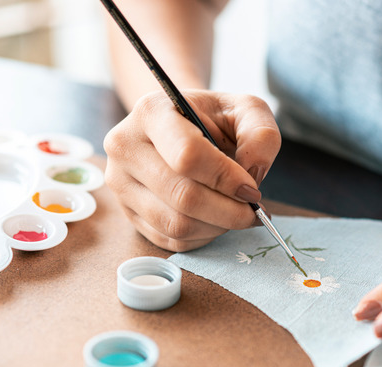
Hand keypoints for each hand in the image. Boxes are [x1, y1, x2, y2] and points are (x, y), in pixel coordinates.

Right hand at [103, 89, 280, 250]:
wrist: (178, 126)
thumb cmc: (212, 119)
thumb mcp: (245, 111)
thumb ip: (260, 135)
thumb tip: (252, 175)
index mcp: (152, 112)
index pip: (187, 156)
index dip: (226, 179)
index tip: (252, 189)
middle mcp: (125, 147)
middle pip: (182, 196)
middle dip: (228, 211)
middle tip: (252, 210)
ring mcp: (120, 183)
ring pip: (176, 224)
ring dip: (217, 226)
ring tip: (234, 212)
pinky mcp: (127, 212)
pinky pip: (170, 240)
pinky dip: (202, 236)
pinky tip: (214, 218)